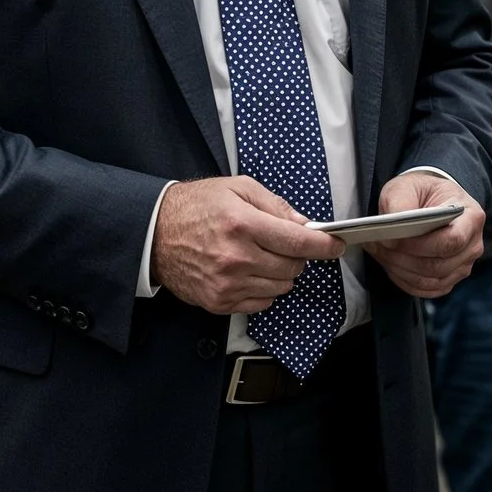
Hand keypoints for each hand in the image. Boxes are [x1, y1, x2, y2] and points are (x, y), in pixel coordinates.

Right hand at [151, 176, 342, 315]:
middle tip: (283, 243)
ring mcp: (227, 284)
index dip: (323, 245)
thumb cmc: (197, 206)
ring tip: (261, 255)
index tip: (336, 246)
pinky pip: (262, 303)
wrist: (155, 234)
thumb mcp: (237, 187)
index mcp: (242, 224)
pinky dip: (264, 289)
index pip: (297, 241)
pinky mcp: (220, 302)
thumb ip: (275, 205)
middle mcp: (236, 257)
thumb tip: (305, 224)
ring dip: (281, 273)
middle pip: (292, 267)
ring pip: (281, 288)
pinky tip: (249, 271)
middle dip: (297, 255)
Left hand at [365, 170, 483, 298]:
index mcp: (471, 216)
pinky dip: (405, 280)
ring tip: (380, 253)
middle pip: (439, 264)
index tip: (394, 239)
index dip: (421, 245)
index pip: (452, 240)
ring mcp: (463, 265)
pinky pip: (427, 289)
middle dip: (404, 258)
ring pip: (430, 279)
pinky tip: (390, 265)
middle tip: (378, 245)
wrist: (432, 202)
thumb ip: (399, 203)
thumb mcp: (407, 186)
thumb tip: (392, 235)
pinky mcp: (450, 279)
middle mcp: (473, 244)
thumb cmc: (422, 192)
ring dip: (400, 269)